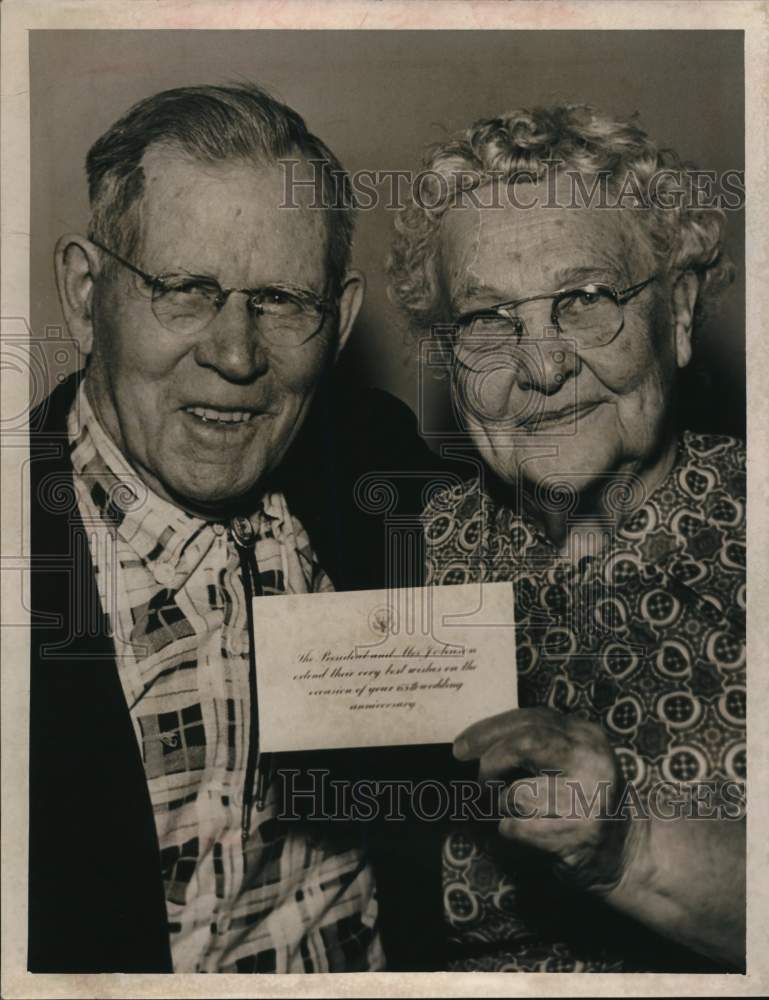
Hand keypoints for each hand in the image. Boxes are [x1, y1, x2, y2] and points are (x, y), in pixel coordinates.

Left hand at [454, 706, 631, 892]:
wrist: (626, 851)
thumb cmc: (581, 799)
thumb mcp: (569, 758)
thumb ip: (534, 742)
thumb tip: (472, 743)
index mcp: (585, 734)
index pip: (529, 719)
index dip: (488, 730)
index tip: (461, 746)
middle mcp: (590, 760)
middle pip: (524, 744)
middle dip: (490, 761)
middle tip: (480, 780)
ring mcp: (588, 797)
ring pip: (516, 794)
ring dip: (503, 806)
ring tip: (518, 812)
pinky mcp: (580, 833)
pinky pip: (520, 828)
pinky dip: (511, 830)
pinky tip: (528, 832)